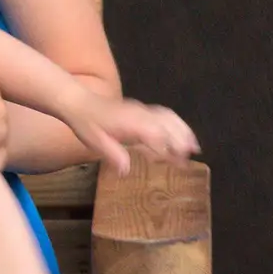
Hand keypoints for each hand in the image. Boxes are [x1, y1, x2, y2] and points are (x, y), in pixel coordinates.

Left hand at [65, 92, 199, 174]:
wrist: (79, 102)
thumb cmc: (86, 124)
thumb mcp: (95, 142)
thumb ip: (112, 155)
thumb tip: (125, 171)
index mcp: (130, 123)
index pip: (156, 134)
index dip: (170, 146)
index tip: (180, 160)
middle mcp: (140, 114)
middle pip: (168, 124)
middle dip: (182, 139)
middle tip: (192, 156)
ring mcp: (142, 109)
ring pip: (169, 117)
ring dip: (183, 130)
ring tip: (194, 146)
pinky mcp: (141, 109)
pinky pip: (164, 114)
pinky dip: (176, 123)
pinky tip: (181, 132)